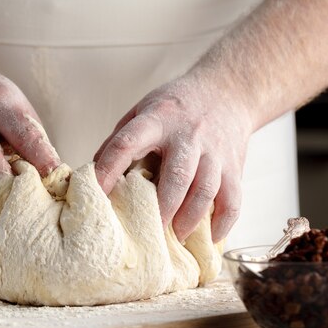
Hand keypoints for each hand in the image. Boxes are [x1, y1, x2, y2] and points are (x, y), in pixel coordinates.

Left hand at [94, 72, 253, 242]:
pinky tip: (211, 237)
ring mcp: (214, 152)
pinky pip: (232, 199)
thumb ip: (120, 139)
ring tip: (175, 237)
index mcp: (157, 120)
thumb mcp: (143, 110)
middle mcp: (188, 136)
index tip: (97, 193)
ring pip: (205, 190)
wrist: (227, 90)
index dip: (109, 169)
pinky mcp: (234, 166)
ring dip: (190, 218)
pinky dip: (223, 223)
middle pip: (176, 176)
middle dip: (162, 207)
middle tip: (147, 231)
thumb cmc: (176, 106)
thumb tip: (93, 173)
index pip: (127, 143)